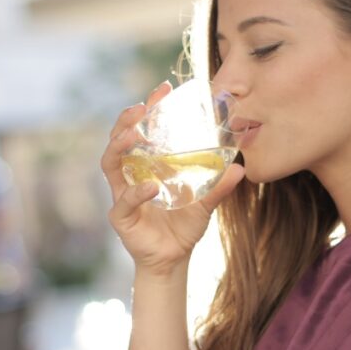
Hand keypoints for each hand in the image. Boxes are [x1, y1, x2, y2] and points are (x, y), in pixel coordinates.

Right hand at [101, 82, 245, 275]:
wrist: (174, 260)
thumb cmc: (184, 227)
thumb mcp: (205, 204)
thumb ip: (218, 187)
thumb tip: (239, 168)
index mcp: (148, 164)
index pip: (143, 130)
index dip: (150, 108)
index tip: (163, 89)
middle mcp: (131, 174)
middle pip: (119, 139)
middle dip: (127, 121)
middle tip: (141, 108)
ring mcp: (122, 194)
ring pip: (111, 163)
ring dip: (120, 146)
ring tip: (135, 135)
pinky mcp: (121, 216)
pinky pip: (124, 200)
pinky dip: (137, 192)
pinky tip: (151, 186)